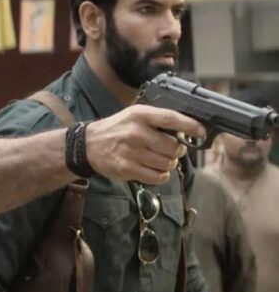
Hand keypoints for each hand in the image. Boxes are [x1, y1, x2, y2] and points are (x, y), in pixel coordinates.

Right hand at [85, 105, 204, 184]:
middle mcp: (135, 132)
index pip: (171, 118)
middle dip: (177, 151)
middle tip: (173, 150)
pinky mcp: (126, 168)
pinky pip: (156, 176)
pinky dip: (161, 175)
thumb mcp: (133, 116)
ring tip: (161, 160)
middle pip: (173, 146)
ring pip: (166, 163)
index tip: (201, 131)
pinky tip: (156, 170)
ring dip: (169, 164)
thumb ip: (157, 120)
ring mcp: (130, 152)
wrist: (89, 145)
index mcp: (139, 115)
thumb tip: (186, 129)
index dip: (190, 125)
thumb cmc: (116, 129)